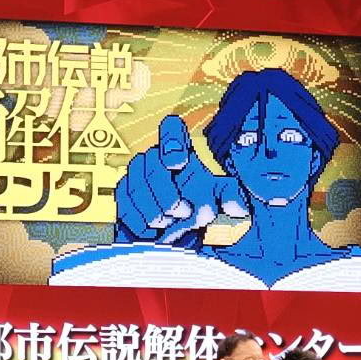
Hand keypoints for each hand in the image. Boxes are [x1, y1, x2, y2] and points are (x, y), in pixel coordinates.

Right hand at [114, 116, 245, 244]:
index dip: (171, 142)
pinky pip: (126, 205)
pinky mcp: (123, 192)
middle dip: (169, 196)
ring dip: (156, 213)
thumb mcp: (219, 198)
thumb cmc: (199, 203)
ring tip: (170, 224)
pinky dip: (140, 221)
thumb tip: (237, 206)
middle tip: (184, 213)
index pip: (171, 129)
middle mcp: (154, 156)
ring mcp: (135, 173)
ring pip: (139, 190)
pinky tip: (152, 230)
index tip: (178, 163)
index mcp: (180, 148)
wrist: (178, 224)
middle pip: (154, 169)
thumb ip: (230, 197)